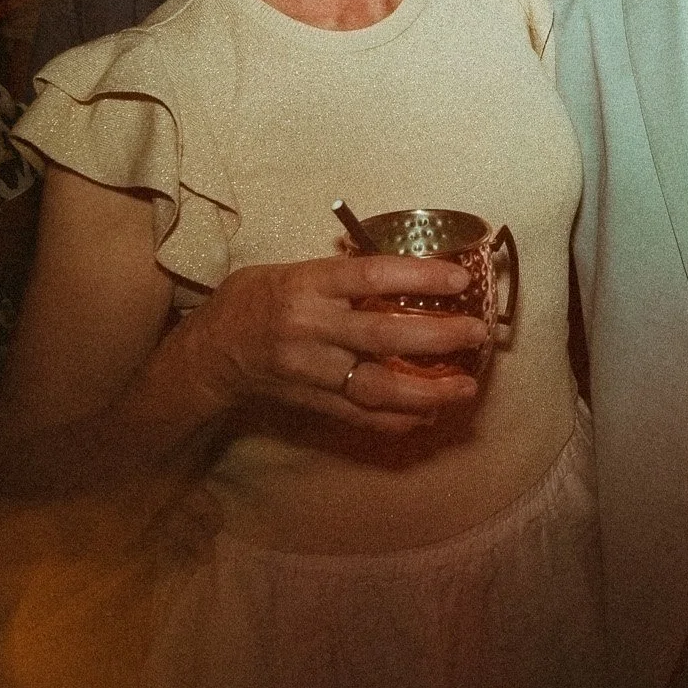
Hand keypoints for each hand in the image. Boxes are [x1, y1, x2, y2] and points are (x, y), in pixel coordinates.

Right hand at [177, 254, 490, 433]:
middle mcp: (310, 328)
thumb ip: (342, 274)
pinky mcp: (311, 402)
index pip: (371, 276)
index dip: (419, 277)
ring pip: (376, 386)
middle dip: (438, 337)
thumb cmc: (255, 299)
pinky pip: (360, 415)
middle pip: (383, 335)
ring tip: (465, 387)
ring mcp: (311, 371)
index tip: (459, 279)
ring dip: (427, 390)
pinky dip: (397, 418)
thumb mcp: (292, 269)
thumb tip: (404, 271)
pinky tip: (428, 414)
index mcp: (307, 284)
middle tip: (478, 334)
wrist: (210, 353)